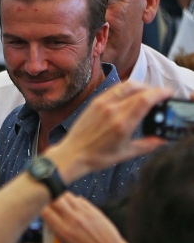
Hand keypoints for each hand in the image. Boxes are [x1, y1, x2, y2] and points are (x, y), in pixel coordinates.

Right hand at [41, 193, 132, 242]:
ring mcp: (83, 213)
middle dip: (47, 197)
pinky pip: (78, 199)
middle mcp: (72, 219)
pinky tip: (72, 206)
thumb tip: (48, 219)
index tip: (36, 206)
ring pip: (66, 195)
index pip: (44, 209)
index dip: (38, 206)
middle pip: (53, 198)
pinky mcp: (93, 210)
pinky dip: (73, 200)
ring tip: (59, 203)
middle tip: (46, 200)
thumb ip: (55, 231)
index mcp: (63, 230)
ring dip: (60, 197)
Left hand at [46, 82, 171, 182]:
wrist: (73, 153)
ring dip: (140, 86)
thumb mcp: (126, 153)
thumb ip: (147, 145)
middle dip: (153, 90)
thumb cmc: (98, 156)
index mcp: (122, 123)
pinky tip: (130, 93)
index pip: (145, 100)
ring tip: (147, 92)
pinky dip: (126, 87)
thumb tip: (162, 140)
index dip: (159, 93)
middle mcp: (112, 110)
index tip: (168, 93)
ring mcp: (101, 104)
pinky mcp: (94, 102)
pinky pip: (113, 89)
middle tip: (160, 95)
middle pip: (138, 90)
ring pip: (125, 86)